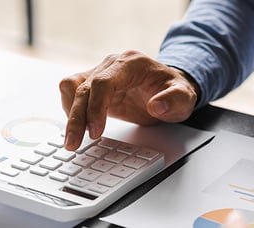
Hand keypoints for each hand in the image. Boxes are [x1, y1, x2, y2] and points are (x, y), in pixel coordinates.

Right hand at [59, 50, 198, 150]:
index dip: (96, 107)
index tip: (96, 131)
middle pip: (83, 87)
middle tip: (73, 143)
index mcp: (132, 63)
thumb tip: (156, 106)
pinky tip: (78, 128)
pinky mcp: (93, 85)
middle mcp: (112, 64)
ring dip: (70, 114)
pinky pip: (71, 92)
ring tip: (74, 139)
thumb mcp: (184, 97)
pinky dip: (70, 110)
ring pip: (71, 87)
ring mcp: (100, 73)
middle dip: (77, 118)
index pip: (103, 82)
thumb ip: (173, 100)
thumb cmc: (174, 91)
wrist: (168, 89)